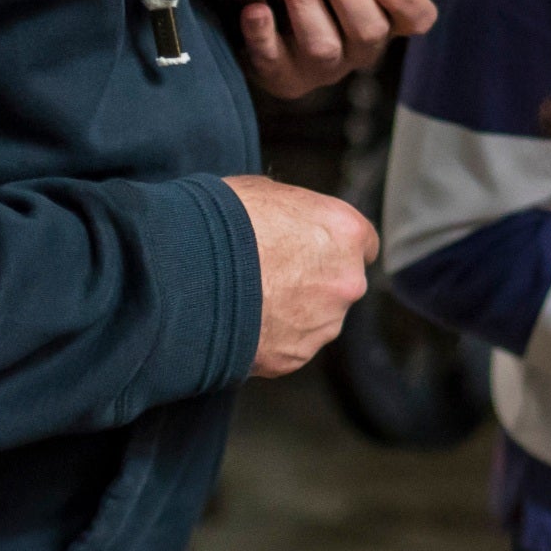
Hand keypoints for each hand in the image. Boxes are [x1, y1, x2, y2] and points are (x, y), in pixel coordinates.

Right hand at [222, 174, 377, 376]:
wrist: (187, 273)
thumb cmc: (221, 222)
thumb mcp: (263, 194)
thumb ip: (295, 213)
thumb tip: (289, 219)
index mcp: (345, 232)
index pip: (364, 243)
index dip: (337, 246)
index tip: (321, 249)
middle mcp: (346, 281)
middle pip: (340, 284)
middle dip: (314, 281)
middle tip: (272, 274)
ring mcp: (323, 323)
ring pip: (317, 319)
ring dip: (293, 313)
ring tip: (249, 299)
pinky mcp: (295, 356)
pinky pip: (289, 346)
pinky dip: (271, 338)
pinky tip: (241, 320)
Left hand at [234, 0, 441, 98]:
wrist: (266, 3)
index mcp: (385, 12)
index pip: (417, 17)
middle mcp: (360, 42)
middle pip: (368, 30)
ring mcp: (323, 64)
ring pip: (324, 47)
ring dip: (307, 7)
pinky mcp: (283, 74)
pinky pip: (275, 62)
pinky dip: (262, 35)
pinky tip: (255, 6)